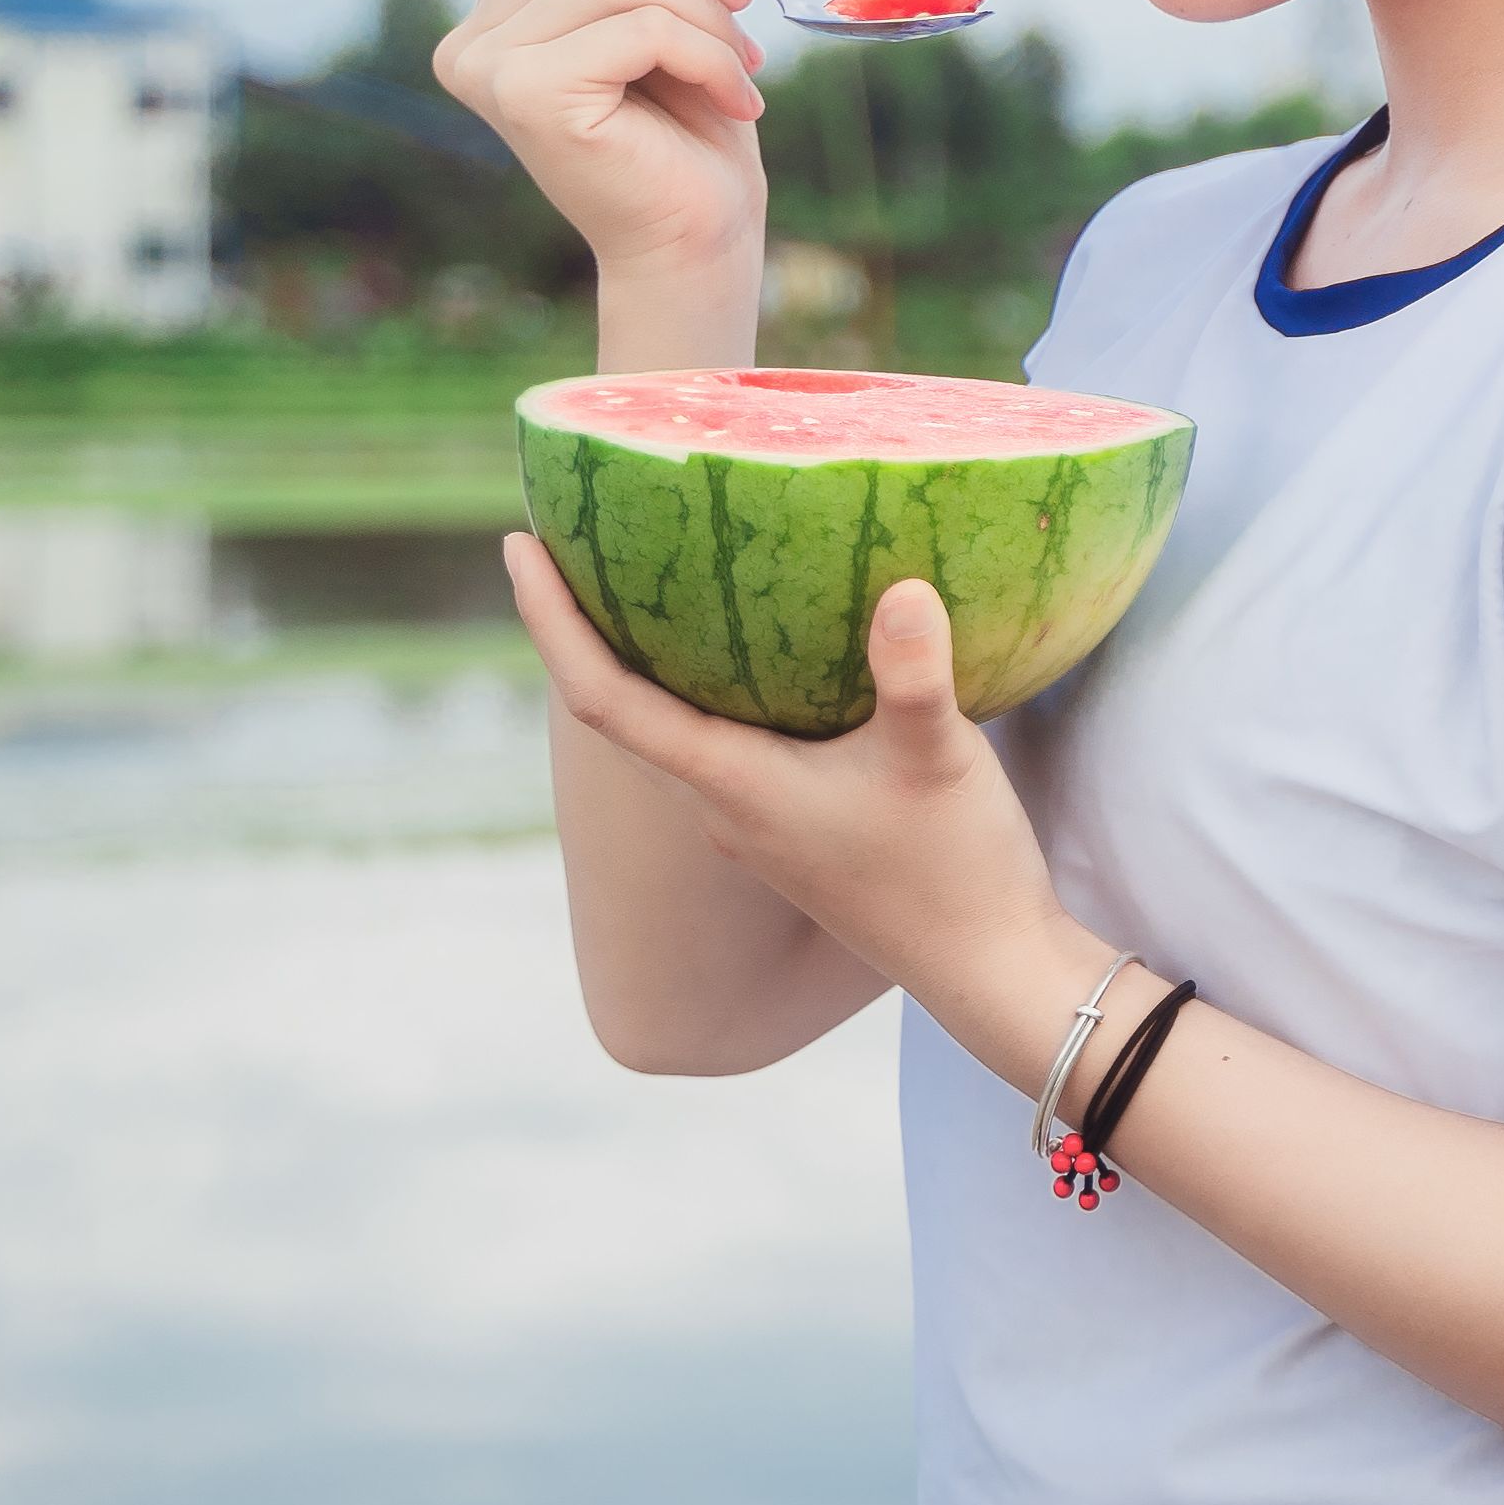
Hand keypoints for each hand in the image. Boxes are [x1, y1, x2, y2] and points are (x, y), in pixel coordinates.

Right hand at [433, 0, 767, 299]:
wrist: (703, 235)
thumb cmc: (691, 127)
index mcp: (504, 7)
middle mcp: (475, 35)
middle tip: (741, 32)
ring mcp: (488, 67)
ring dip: (707, 22)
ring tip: (739, 75)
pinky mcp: (524, 95)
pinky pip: (637, 25)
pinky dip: (706, 55)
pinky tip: (734, 102)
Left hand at [504, 541, 1072, 1032]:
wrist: (986, 968)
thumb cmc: (954, 871)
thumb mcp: (938, 761)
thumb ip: (912, 676)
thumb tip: (900, 588)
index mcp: (731, 785)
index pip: (602, 699)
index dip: (550, 621)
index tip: (517, 545)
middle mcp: (721, 806)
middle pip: (616, 707)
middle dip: (582, 625)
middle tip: (569, 536)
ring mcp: (752, 823)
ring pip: (667, 727)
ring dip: (641, 658)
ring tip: (644, 576)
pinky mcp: (790, 829)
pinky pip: (719, 743)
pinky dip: (707, 686)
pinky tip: (756, 654)